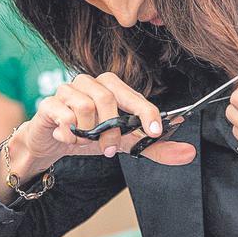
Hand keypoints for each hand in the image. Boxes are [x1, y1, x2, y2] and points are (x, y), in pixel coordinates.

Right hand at [12, 73, 196, 173]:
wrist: (50, 143)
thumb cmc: (88, 136)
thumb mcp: (124, 144)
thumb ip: (153, 147)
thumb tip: (188, 153)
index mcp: (110, 87)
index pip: (133, 96)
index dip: (146, 112)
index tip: (155, 132)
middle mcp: (89, 83)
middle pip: (108, 98)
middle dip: (112, 130)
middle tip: (111, 150)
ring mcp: (67, 90)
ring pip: (85, 107)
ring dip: (88, 133)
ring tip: (86, 141)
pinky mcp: (49, 103)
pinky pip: (64, 115)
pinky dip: (69, 133)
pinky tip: (68, 138)